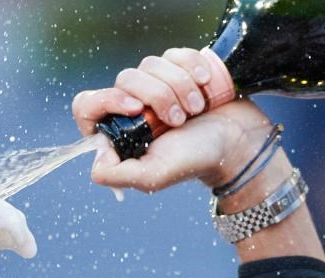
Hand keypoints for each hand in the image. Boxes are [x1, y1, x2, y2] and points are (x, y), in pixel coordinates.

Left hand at [72, 48, 273, 191]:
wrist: (237, 143)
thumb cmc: (195, 161)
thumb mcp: (152, 176)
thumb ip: (116, 174)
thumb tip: (96, 158)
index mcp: (117, 133)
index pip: (87, 105)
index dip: (107, 100)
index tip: (137, 108)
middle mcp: (130, 107)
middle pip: (125, 79)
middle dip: (158, 96)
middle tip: (179, 120)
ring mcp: (154, 86)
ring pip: (150, 64)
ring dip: (180, 86)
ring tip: (197, 110)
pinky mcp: (178, 69)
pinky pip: (174, 54)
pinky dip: (192, 67)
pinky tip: (205, 85)